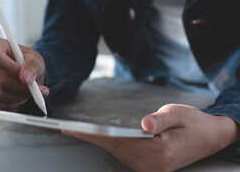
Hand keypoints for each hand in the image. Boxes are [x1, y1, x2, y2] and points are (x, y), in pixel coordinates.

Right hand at [0, 37, 48, 109]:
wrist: (22, 70)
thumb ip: (32, 65)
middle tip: (36, 89)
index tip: (25, 76)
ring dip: (19, 96)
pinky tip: (21, 95)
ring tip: (31, 91)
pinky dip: (14, 102)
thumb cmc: (25, 59)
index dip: (10, 68)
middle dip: (21, 87)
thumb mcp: (34, 57)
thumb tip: (26, 78)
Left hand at [62, 104, 239, 171]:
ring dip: (99, 142)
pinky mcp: (150, 167)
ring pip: (118, 153)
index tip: (74, 129)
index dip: (93, 135)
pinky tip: (102, 137)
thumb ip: (160, 119)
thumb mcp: (179, 113)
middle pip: (114, 149)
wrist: (210, 137)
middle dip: (90, 138)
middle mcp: (153, 165)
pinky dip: (111, 145)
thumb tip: (144, 125)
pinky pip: (125, 155)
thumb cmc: (195, 123)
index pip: (117, 141)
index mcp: (160, 151)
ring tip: (80, 131)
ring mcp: (151, 169)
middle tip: (68, 128)